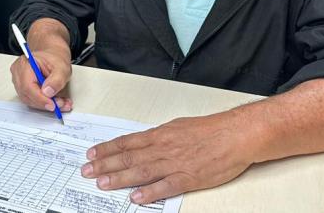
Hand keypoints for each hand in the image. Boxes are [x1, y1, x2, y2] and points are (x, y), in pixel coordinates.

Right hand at [9, 50, 73, 112]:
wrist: (52, 55)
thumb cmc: (55, 59)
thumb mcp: (62, 67)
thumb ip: (56, 80)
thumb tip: (48, 92)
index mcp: (25, 63)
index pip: (27, 86)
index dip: (39, 98)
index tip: (52, 105)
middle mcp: (18, 72)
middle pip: (27, 95)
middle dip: (45, 103)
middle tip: (60, 104)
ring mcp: (19, 81)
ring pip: (29, 100)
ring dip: (45, 105)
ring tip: (61, 102)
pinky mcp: (23, 88)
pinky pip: (31, 100)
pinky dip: (44, 103)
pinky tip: (55, 101)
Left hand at [80, 111, 254, 203]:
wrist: (236, 134)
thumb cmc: (211, 129)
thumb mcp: (179, 126)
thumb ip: (160, 136)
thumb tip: (144, 142)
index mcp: (161, 135)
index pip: (127, 142)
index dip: (107, 149)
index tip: (92, 154)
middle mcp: (163, 148)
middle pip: (128, 156)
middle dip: (105, 164)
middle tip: (87, 170)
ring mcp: (175, 163)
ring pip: (141, 170)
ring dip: (119, 177)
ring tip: (102, 183)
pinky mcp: (189, 177)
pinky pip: (166, 186)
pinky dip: (150, 192)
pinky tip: (136, 197)